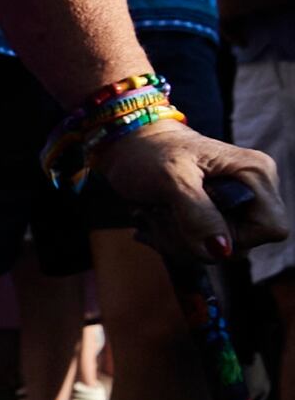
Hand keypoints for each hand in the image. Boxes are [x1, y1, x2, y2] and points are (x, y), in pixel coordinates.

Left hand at [105, 120, 279, 263]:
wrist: (128, 146)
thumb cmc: (150, 152)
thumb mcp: (170, 179)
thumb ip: (197, 213)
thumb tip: (222, 251)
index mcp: (256, 174)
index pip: (271, 228)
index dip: (235, 236)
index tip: (193, 218)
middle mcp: (252, 193)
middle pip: (239, 247)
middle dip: (191, 239)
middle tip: (159, 212)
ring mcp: (233, 208)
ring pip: (214, 253)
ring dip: (174, 240)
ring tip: (152, 211)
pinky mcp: (213, 219)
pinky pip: (197, 249)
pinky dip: (169, 240)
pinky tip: (152, 219)